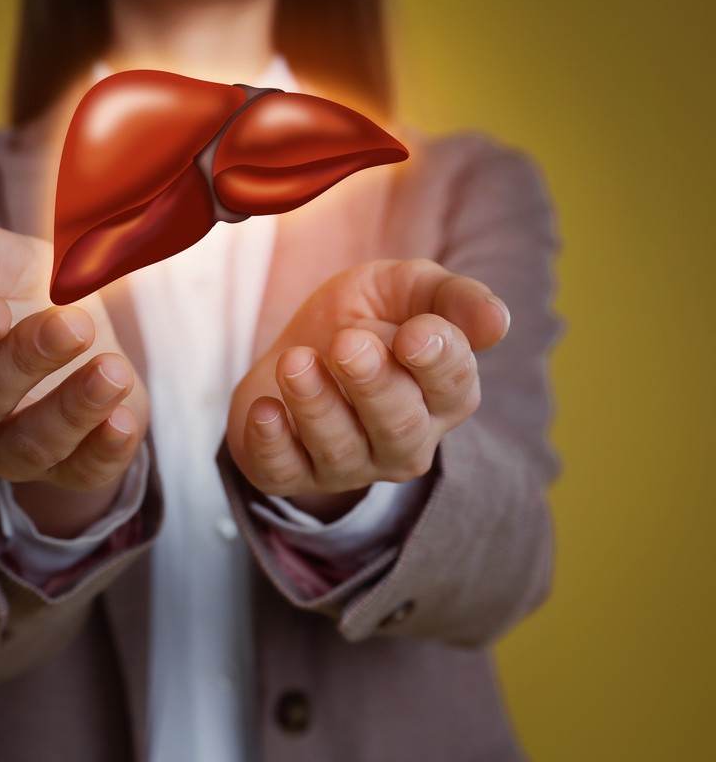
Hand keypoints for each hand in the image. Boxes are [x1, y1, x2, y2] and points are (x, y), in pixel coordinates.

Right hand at [0, 227, 149, 537]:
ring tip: (113, 370)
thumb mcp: (8, 261)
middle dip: (24, 362)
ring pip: (28, 445)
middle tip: (74, 324)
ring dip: (73, 408)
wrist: (93, 333)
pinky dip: (104, 450)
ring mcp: (9, 450)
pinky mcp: (66, 469)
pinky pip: (81, 474)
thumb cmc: (33, 294)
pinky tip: (124, 420)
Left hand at [226, 259, 509, 521]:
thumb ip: (450, 298)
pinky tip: (264, 409)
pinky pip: (284, 472)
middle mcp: (404, 440)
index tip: (414, 334)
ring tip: (295, 362)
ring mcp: (350, 464)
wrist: (296, 345)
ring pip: (340, 448)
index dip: (437, 360)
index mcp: (443, 395)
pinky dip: (272, 443)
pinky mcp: (292, 473)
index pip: (454, 385)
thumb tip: (498, 321)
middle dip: (373, 385)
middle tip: (347, 344)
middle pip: (399, 426)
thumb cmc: (364, 318)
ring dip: (316, 405)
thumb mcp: (406, 289)